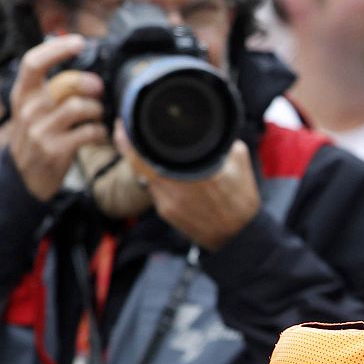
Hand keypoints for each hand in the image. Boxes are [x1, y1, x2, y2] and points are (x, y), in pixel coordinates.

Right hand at [8, 36, 107, 201]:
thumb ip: (53, 90)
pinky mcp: (54, 150)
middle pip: (64, 83)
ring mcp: (40, 130)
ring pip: (79, 107)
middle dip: (89, 83)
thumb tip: (88, 74)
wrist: (23, 177)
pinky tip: (98, 134)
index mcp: (22, 94)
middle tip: (99, 89)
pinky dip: (100, 132)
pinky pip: (88, 132)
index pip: (33, 62)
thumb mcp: (34, 110)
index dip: (57, 48)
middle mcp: (28, 109)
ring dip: (97, 110)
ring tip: (97, 116)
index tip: (79, 42)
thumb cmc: (36, 137)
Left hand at [116, 124, 259, 250]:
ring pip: (147, 179)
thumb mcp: (239, 163)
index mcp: (185, 175)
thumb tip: (216, 134)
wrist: (240, 237)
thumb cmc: (241, 202)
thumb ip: (222, 145)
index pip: (142, 156)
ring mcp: (166, 205)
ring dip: (149, 167)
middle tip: (134, 135)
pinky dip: (160, 182)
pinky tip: (172, 178)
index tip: (122, 126)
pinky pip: (156, 192)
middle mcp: (170, 191)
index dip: (127, 140)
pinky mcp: (168, 215)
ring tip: (159, 157)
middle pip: (139, 167)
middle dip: (135, 150)